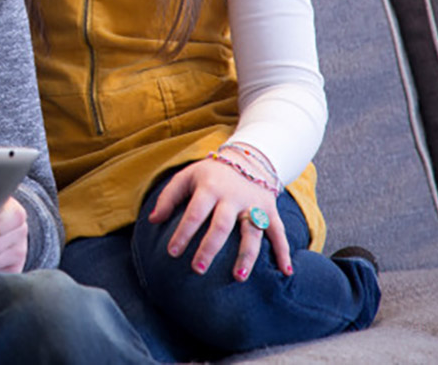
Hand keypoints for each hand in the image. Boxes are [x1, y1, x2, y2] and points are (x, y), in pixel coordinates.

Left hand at [147, 158, 291, 281]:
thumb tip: (152, 221)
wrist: (247, 159)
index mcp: (209, 188)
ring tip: (238, 278)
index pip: (194, 213)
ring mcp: (253, 205)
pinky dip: (284, 252)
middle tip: (198, 269)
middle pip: (221, 225)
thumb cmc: (210, 174)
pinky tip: (285, 272)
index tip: (172, 252)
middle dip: (209, 248)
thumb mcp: (186, 177)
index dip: (183, 232)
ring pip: (252, 232)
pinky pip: (278, 232)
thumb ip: (168, 197)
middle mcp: (232, 197)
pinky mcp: (270, 211)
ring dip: (246, 256)